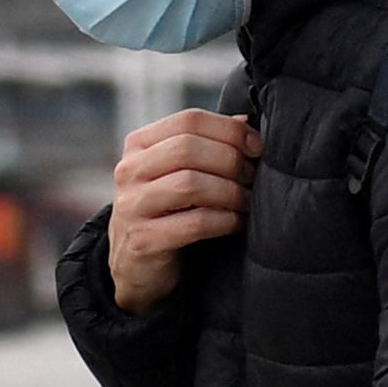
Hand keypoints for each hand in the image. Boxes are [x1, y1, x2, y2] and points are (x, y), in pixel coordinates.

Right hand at [105, 110, 259, 312]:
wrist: (134, 266)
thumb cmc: (166, 211)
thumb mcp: (176, 172)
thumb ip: (205, 144)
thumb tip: (246, 122)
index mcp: (139, 144)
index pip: (189, 120)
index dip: (230, 130)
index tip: (257, 147)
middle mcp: (130, 170)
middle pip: (188, 148)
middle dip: (231, 161)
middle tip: (252, 178)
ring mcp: (132, 205)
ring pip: (190, 184)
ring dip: (230, 192)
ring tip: (246, 202)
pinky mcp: (143, 240)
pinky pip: (195, 223)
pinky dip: (225, 221)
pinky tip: (237, 223)